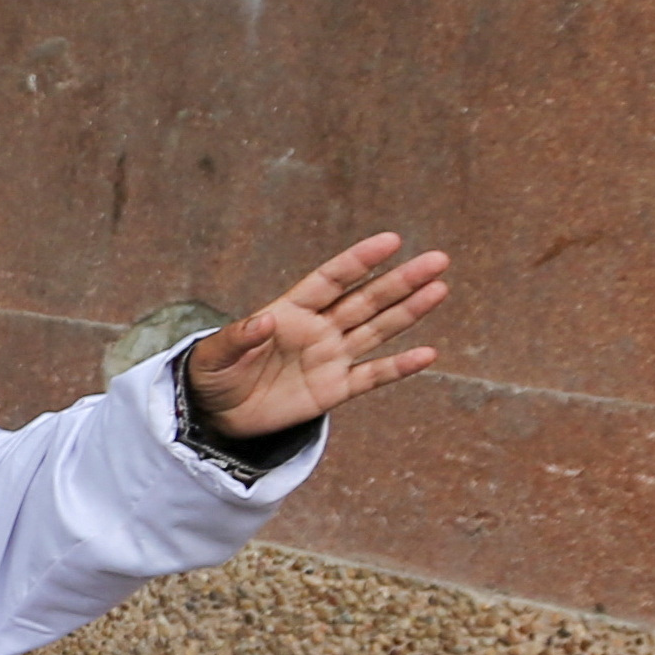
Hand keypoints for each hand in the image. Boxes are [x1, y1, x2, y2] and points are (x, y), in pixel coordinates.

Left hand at [184, 232, 453, 437]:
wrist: (218, 414)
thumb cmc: (215, 374)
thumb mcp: (214, 357)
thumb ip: (236, 338)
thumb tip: (263, 321)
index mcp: (291, 311)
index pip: (331, 280)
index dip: (359, 261)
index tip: (392, 240)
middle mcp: (319, 329)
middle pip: (366, 299)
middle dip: (400, 280)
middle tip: (438, 259)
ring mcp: (330, 357)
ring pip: (377, 329)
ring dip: (409, 311)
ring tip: (440, 288)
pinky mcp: (335, 389)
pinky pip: (372, 376)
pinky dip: (399, 367)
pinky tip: (428, 354)